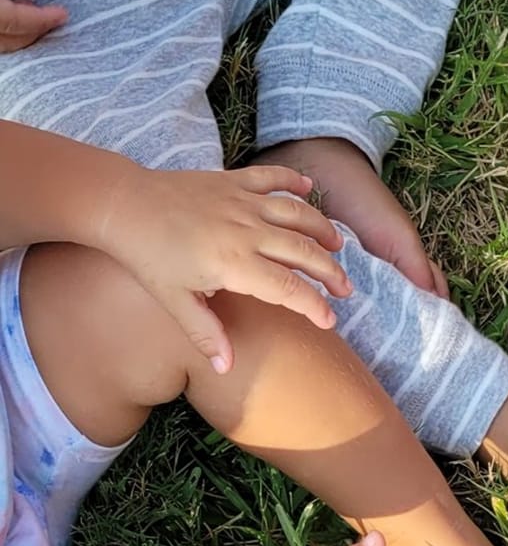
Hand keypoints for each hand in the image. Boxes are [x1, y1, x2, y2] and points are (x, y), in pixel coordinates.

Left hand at [95, 163, 351, 372]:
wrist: (124, 205)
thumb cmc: (147, 257)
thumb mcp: (175, 302)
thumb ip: (206, 333)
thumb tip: (226, 367)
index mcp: (234, 264)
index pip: (288, 289)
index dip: (314, 306)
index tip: (330, 321)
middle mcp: (246, 230)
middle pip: (303, 251)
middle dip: (330, 272)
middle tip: (345, 289)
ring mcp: (241, 202)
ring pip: (296, 213)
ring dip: (322, 229)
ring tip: (337, 246)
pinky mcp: (232, 181)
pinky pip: (271, 178)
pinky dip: (293, 181)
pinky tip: (309, 188)